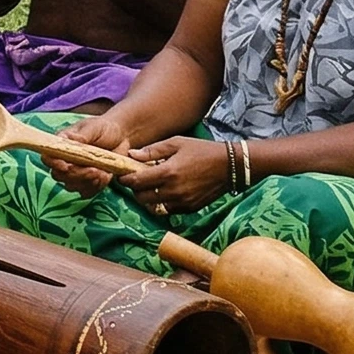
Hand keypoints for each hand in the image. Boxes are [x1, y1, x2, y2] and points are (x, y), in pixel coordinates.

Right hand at [40, 112, 136, 194]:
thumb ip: (81, 135)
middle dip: (76, 175)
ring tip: (103, 172)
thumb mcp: (93, 128)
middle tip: (94, 169)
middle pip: (58, 176)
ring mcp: (76, 173)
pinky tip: (105, 177)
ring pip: (71, 186)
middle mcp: (65, 161)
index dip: (53, 164)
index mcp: (61, 145)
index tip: (65, 166)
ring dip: (87, 181)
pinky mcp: (88, 182)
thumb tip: (70, 139)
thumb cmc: (104, 129)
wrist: (121, 136)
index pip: (47, 157)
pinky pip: (85, 193)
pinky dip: (95, 187)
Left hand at [114, 134, 229, 216]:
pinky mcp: (190, 208)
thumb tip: (131, 155)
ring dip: (148, 198)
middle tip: (137, 181)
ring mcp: (182, 202)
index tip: (124, 176)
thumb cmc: (201, 150)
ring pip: (153, 206)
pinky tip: (165, 192)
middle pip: (142, 197)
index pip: (136, 182)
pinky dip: (162, 203)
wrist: (229, 166)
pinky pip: (168, 210)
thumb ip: (152, 151)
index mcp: (168, 172)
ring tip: (151, 187)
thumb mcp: (176, 143)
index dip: (126, 179)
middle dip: (136, 190)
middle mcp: (173, 190)